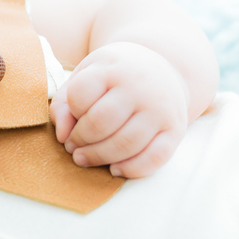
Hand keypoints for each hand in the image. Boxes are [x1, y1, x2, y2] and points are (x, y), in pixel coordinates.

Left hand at [50, 42, 189, 178]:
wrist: (161, 68)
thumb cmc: (114, 77)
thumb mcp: (86, 76)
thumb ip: (64, 103)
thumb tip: (63, 137)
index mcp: (113, 69)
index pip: (80, 95)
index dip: (71, 112)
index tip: (73, 117)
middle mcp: (140, 87)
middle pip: (100, 123)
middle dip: (80, 140)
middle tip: (72, 148)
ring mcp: (161, 108)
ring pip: (126, 144)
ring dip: (99, 158)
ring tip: (85, 158)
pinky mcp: (176, 129)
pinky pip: (155, 157)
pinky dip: (132, 169)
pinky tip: (115, 169)